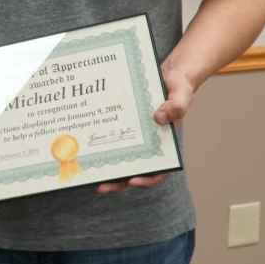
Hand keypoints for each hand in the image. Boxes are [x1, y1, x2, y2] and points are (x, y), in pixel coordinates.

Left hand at [97, 64, 191, 194]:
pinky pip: (109, 139)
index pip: (159, 170)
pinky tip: (83, 147)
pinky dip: (99, 146)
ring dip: (106, 170)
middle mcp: (147, 145)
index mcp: (164, 143)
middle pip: (134, 171)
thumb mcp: (181, 93)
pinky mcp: (120, 126)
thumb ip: (176, 105)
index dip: (147, 179)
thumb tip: (160, 117)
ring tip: (88, 174)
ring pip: (119, 160)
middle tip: (102, 187)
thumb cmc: (176, 87)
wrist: (165, 75)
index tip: (133, 181)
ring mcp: (132, 137)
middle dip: (118, 182)